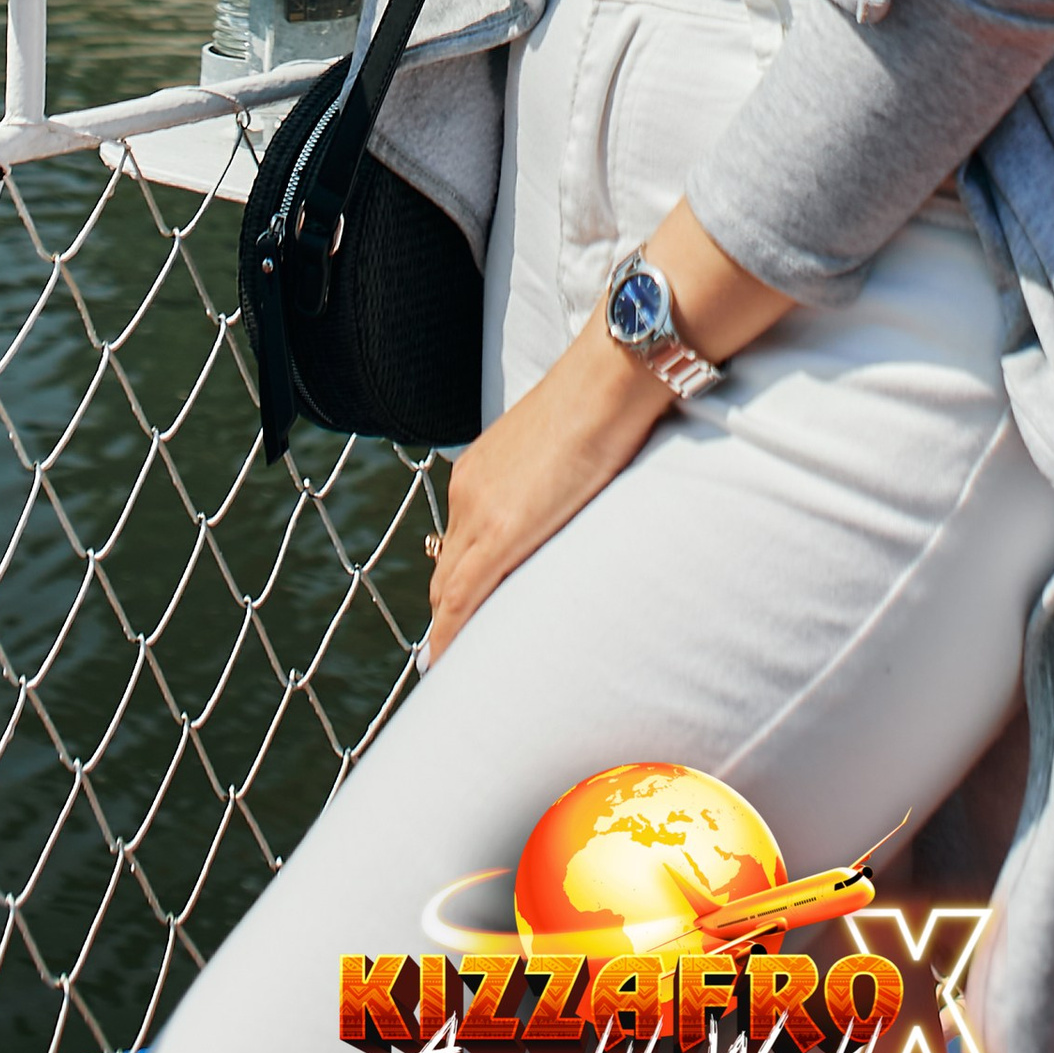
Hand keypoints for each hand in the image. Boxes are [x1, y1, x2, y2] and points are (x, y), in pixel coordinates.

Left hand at [425, 321, 669, 662]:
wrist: (608, 379)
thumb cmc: (602, 404)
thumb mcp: (564, 450)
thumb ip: (552, 485)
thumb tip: (572, 508)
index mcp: (480, 472)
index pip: (458, 544)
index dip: (458, 588)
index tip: (464, 621)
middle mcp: (467, 492)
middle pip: (445, 573)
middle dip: (448, 618)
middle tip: (461, 661)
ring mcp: (478, 512)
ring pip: (448, 591)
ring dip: (451, 633)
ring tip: (462, 673)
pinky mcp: (500, 533)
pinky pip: (462, 599)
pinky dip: (451, 636)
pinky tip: (449, 664)